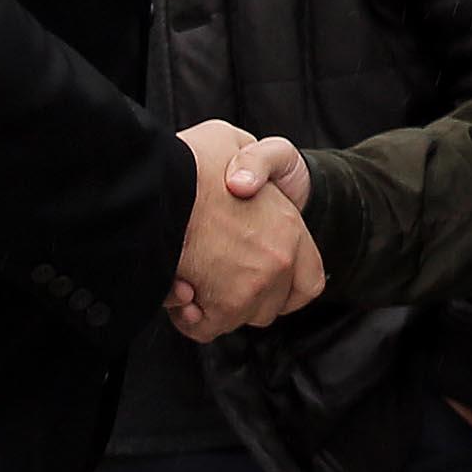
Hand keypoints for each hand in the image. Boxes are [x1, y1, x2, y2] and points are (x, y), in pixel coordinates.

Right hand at [165, 122, 322, 340]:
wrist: (163, 181)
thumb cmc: (194, 161)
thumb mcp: (233, 144)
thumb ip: (250, 164)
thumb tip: (243, 180)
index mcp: (290, 228)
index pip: (307, 282)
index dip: (283, 289)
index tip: (255, 281)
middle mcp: (280, 260)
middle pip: (267, 306)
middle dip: (239, 298)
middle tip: (209, 278)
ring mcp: (254, 284)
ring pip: (234, 317)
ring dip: (210, 306)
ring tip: (185, 280)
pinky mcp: (224, 303)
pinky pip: (205, 327)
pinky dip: (188, 319)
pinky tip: (176, 291)